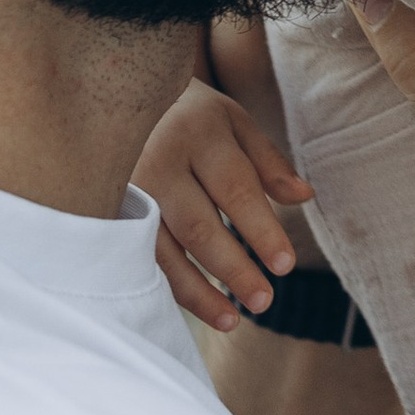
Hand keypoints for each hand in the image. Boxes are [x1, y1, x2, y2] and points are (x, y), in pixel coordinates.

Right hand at [135, 78, 311, 330]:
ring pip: (164, 250)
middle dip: (233, 268)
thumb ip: (267, 161)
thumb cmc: (190, 114)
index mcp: (198, 133)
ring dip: (199, 291)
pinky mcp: (110, 211)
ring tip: (233, 320)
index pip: (236, 188)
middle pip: (199, 225)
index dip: (262, 230)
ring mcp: (128, 188)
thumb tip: (305, 196)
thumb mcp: (232, 122)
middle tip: (265, 301)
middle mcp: (159, 160)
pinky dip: (169, 286)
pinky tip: (196, 307)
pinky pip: (141, 257)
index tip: (286, 266)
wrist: (115, 94)